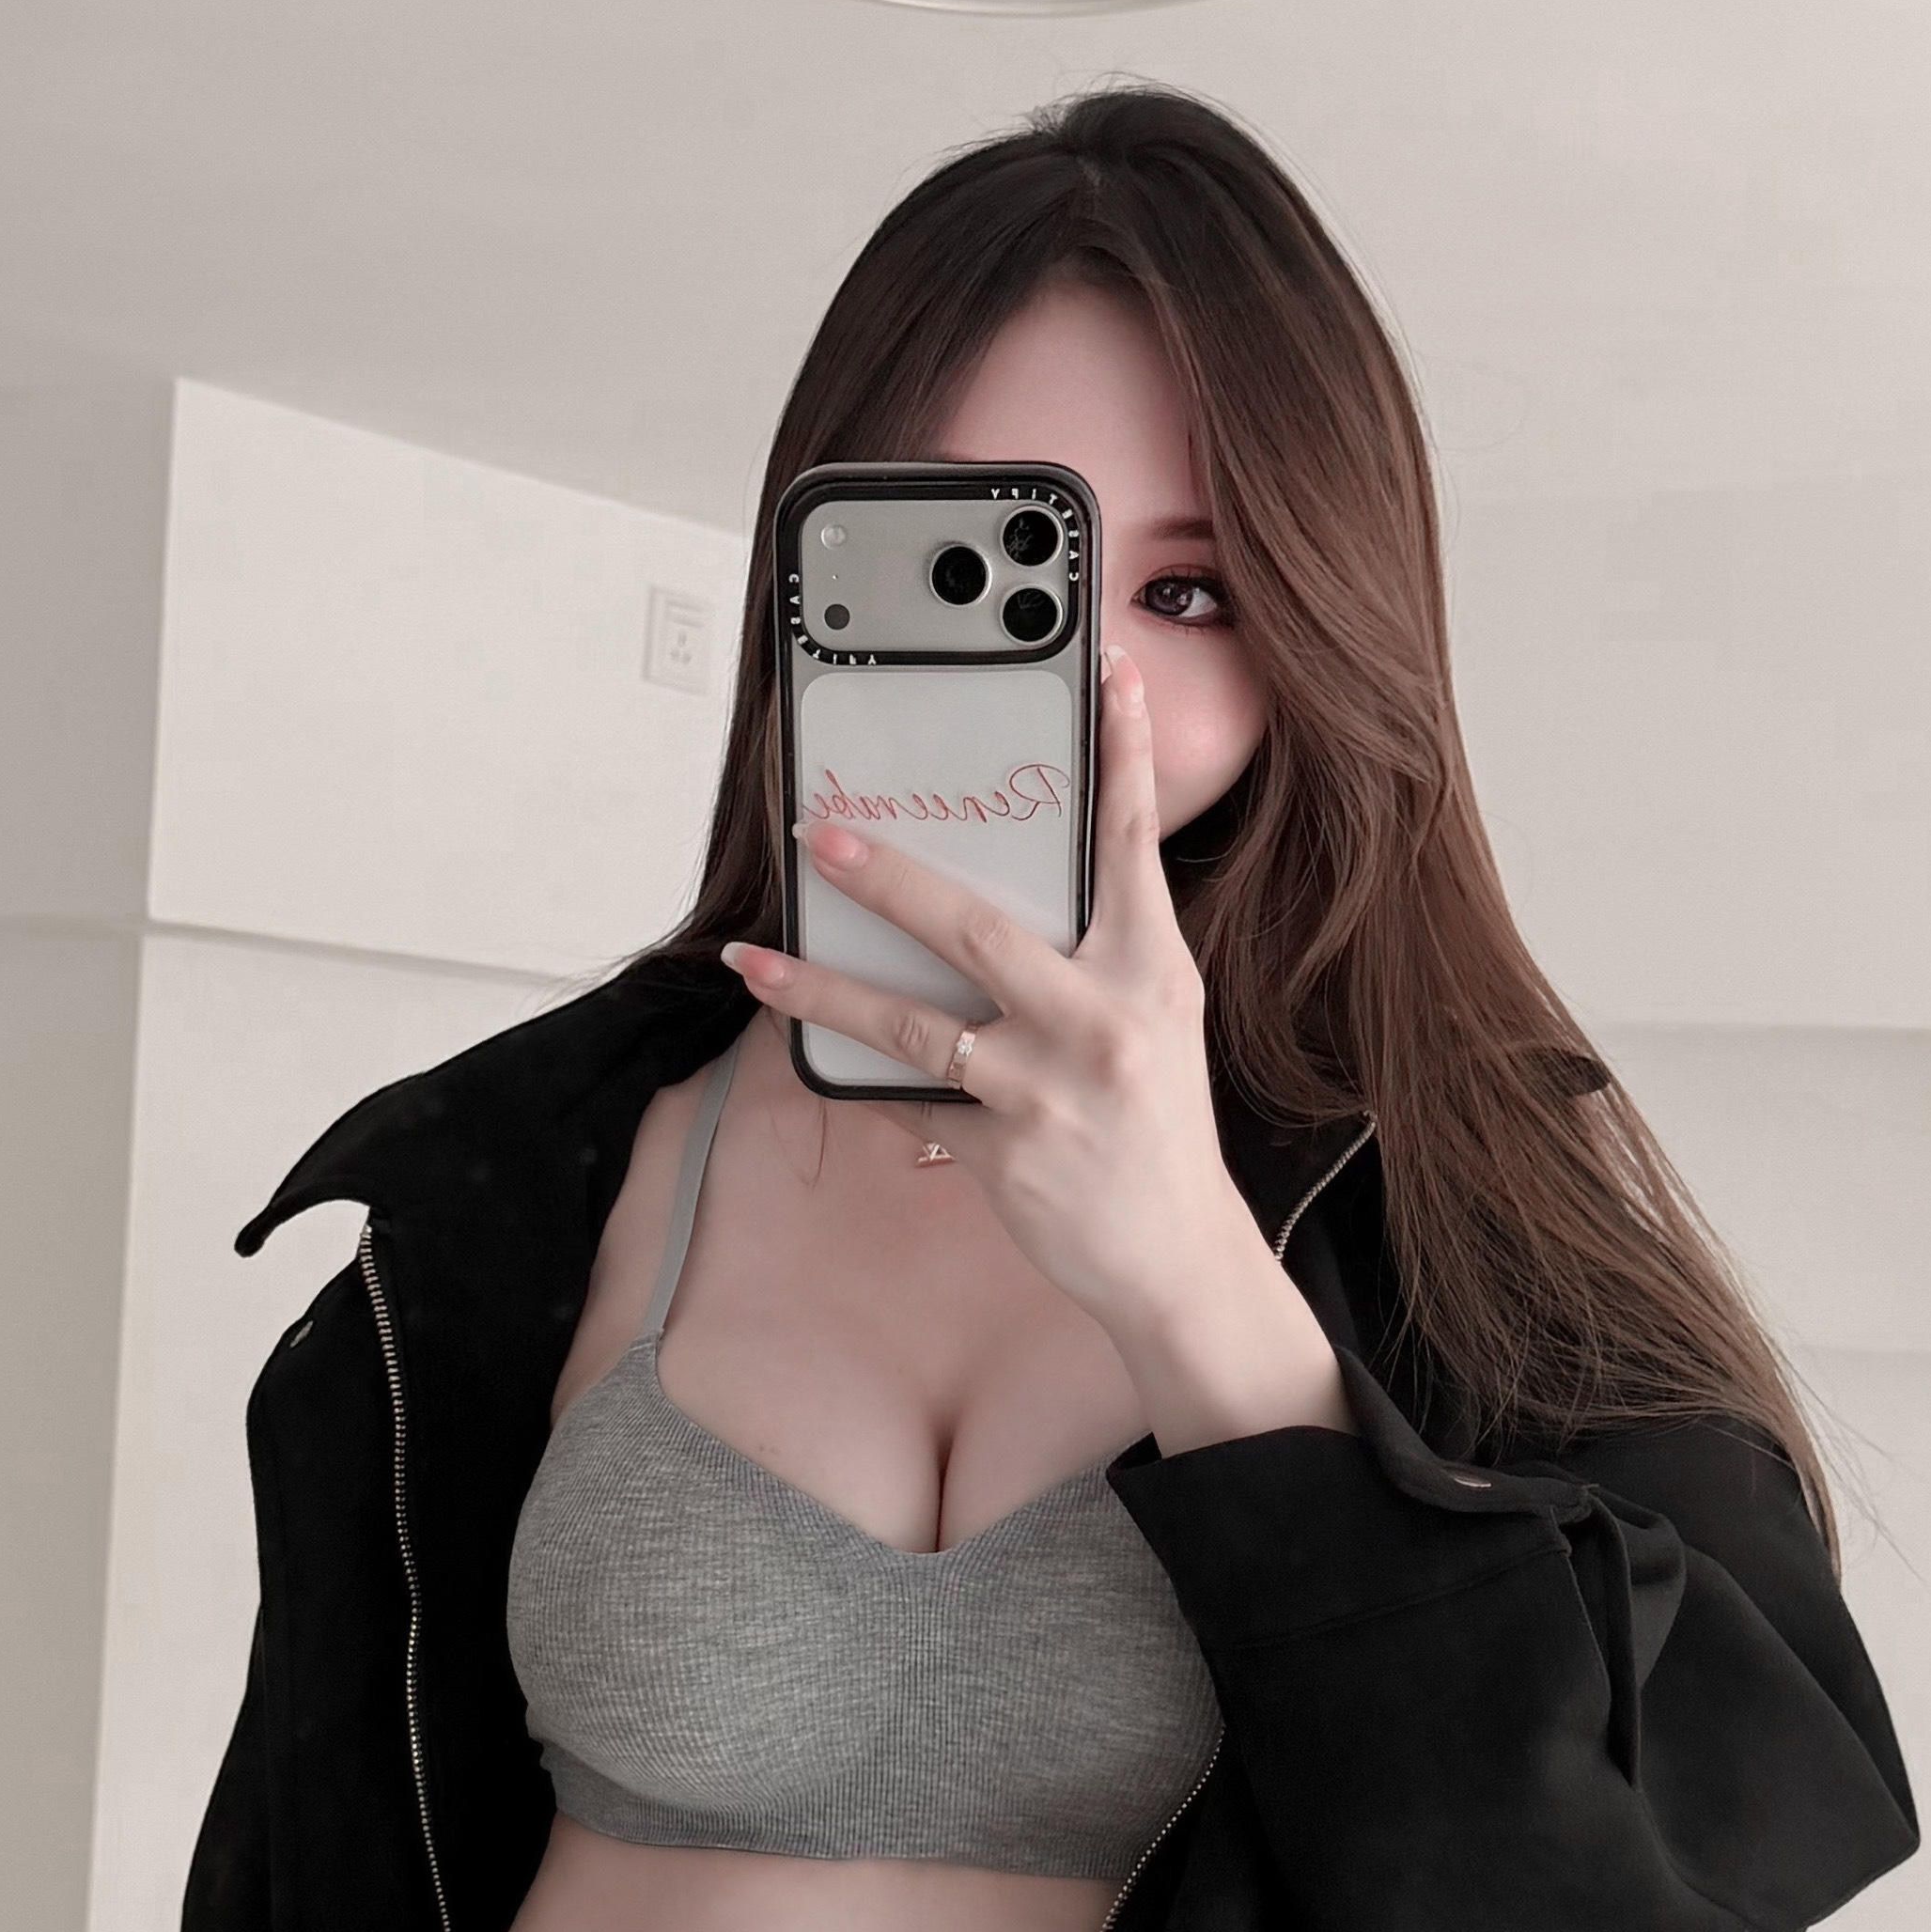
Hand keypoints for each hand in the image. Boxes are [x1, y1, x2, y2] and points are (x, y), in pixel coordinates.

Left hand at [723, 646, 1353, 1457]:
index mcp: (1149, 970)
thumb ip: (1094, 955)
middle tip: (822, 832)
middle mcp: (1101, 1020)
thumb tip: (995, 894)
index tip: (1104, 678)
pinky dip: (856, 1079)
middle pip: (977, 928)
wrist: (1174, 1253)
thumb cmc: (1155, 1125)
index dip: (1122, 758)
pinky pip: (908, 1099)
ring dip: (821, 989)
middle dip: (888, 877)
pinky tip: (806, 1052)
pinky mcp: (1005, 1151)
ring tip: (756, 961)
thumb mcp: (1151, 1020)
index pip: (1131, 845)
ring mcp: (1048, 1090)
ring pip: (910, 1023)